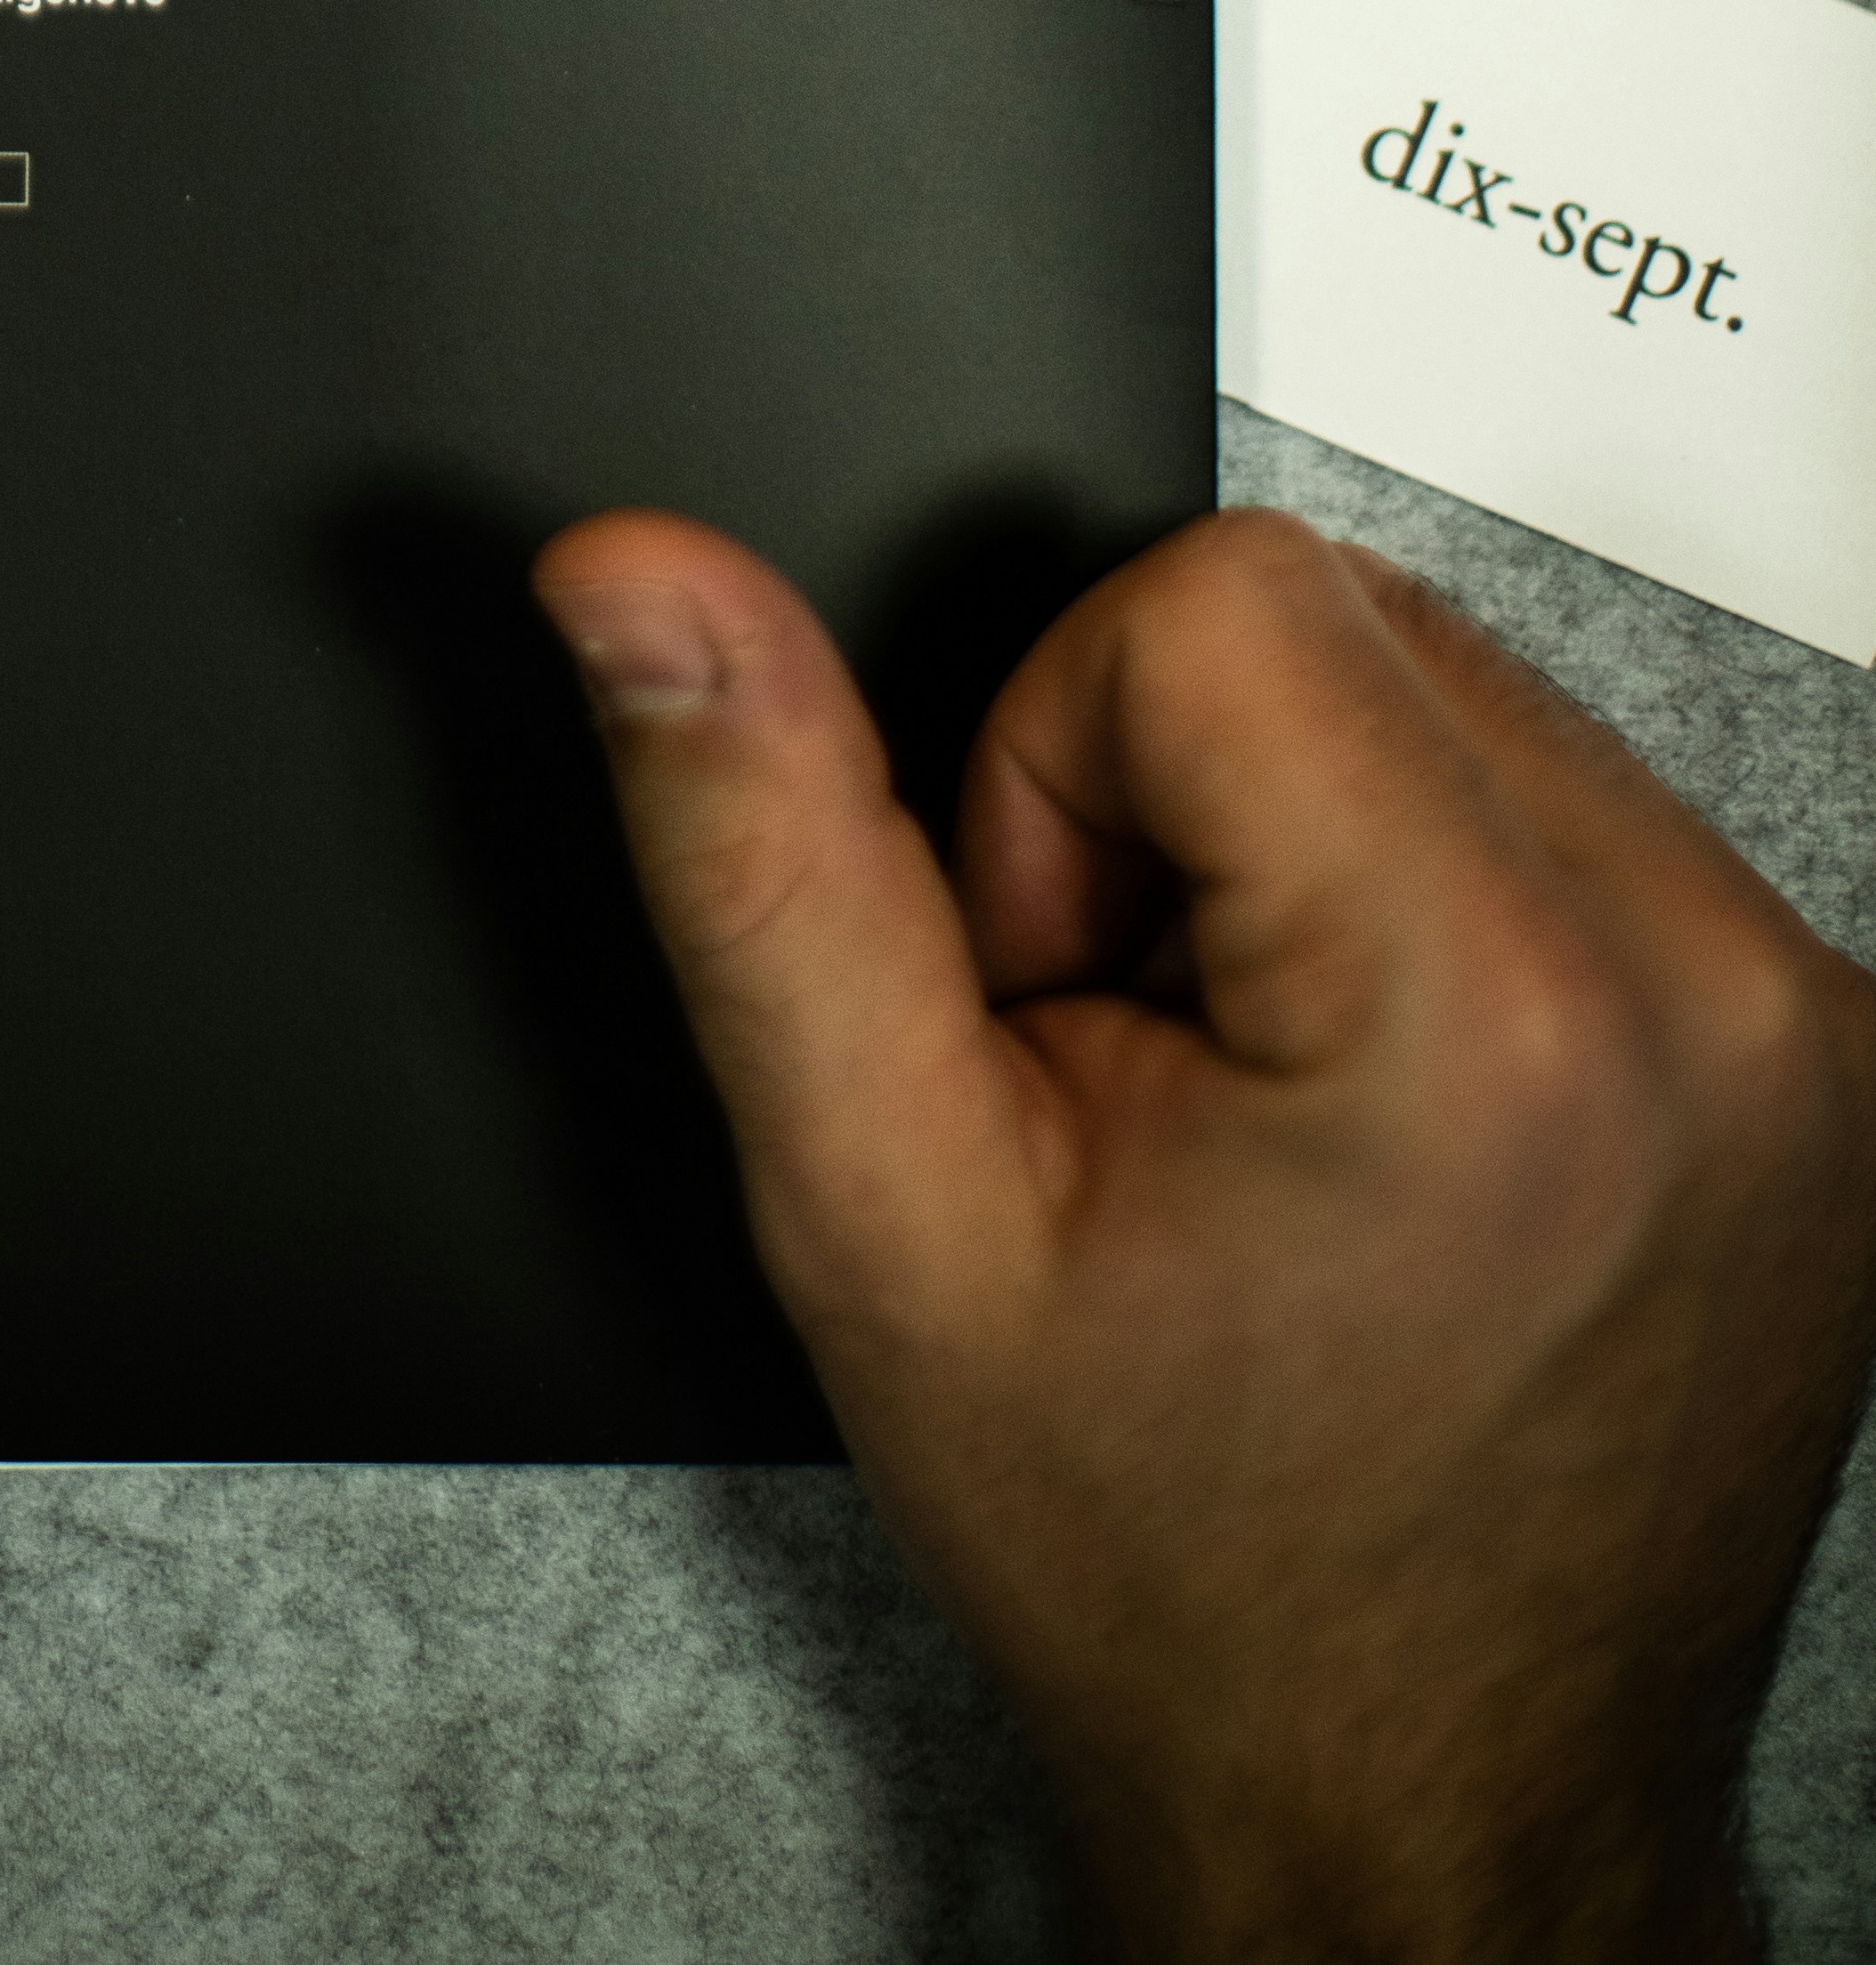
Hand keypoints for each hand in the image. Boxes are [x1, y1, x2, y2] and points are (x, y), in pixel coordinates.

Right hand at [533, 505, 1875, 1964]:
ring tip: (1278, 1104)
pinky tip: (1397, 1106)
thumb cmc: (1178, 1567)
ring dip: (1313, 838)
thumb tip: (638, 581)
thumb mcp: (884, 1204)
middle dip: (1182, 803)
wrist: (1421, 1815)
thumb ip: (755, 846)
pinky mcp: (1826, 1044)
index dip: (1056, 785)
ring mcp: (1799, 1020)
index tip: (1072, 1014)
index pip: (1204, 598)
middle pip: (1335, 614)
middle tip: (1164, 1075)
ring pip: (1446, 683)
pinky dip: (1444, 896)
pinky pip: (1571, 797)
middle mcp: (1704, 988)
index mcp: (1494, 1006)